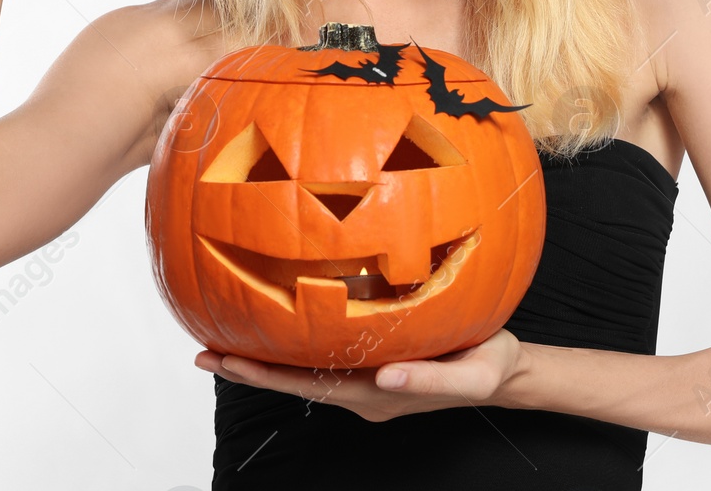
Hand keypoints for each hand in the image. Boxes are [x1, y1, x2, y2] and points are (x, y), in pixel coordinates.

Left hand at [193, 328, 527, 423]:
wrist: (507, 368)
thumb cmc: (491, 365)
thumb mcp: (471, 374)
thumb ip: (428, 376)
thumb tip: (382, 376)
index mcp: (377, 394)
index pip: (308, 387)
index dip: (265, 374)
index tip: (225, 361)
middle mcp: (364, 388)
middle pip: (295, 380)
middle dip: (249, 367)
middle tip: (202, 353)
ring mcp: (367, 376)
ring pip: (306, 366)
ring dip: (267, 354)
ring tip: (225, 338)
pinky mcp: (376, 358)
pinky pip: (327, 351)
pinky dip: (297, 337)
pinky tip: (281, 318)